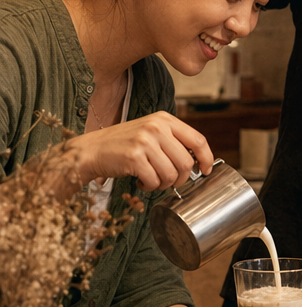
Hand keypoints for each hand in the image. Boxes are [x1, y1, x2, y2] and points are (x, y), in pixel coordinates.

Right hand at [68, 111, 213, 190]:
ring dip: (164, 184)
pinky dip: (149, 187)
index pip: (198, 140)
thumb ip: (173, 140)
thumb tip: (199, 160)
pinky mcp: (134, 157)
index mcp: (164, 119)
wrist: (91, 150)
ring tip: (152, 180)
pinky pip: (154, 181)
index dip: (206, 158)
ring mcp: (145, 141)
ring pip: (172, 174)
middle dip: (181, 178)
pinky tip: (141, 181)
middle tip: (169, 181)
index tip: (206, 170)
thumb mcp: (151, 132)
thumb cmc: (123, 144)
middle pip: (186, 162)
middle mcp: (156, 127)